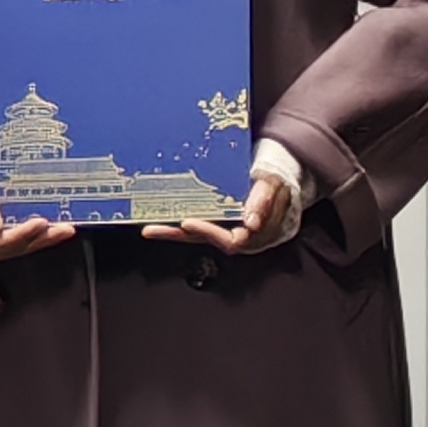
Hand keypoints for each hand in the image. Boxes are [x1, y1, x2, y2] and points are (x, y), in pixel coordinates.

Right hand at [0, 160, 73, 268]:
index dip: (18, 234)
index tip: (38, 223)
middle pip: (9, 247)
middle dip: (37, 238)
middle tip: (60, 227)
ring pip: (18, 250)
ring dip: (43, 241)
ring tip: (64, 230)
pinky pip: (21, 247)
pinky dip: (40, 241)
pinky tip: (56, 234)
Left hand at [144, 168, 292, 255]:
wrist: (277, 186)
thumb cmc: (275, 186)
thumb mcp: (273, 186)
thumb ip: (263, 202)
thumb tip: (251, 222)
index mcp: (253, 232)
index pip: (230, 240)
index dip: (208, 232)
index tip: (188, 223)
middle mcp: (235, 235)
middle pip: (204, 240)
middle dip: (177, 235)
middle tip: (154, 228)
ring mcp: (222, 231)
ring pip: (194, 236)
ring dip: (171, 232)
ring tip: (150, 229)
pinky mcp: (213, 224)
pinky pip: (192, 229)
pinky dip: (175, 226)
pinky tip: (158, 222)